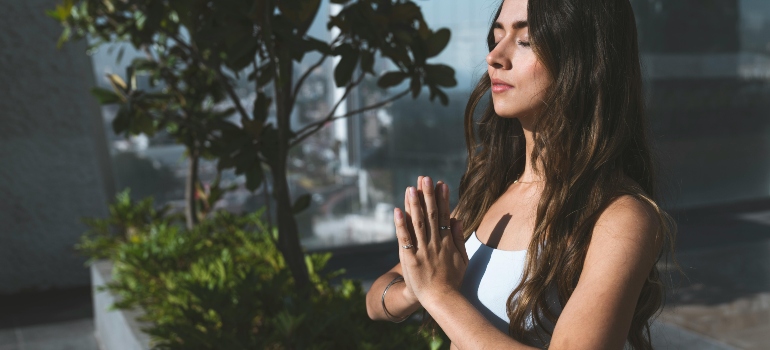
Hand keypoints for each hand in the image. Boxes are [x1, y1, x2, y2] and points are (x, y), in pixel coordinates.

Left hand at [395, 176, 467, 303]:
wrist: (442, 299)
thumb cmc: (452, 279)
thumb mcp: (462, 258)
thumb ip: (459, 238)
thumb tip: (457, 219)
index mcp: (447, 241)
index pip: (444, 215)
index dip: (442, 199)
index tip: (440, 183)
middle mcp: (435, 243)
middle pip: (431, 215)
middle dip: (427, 195)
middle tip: (425, 178)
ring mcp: (422, 250)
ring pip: (418, 223)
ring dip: (414, 205)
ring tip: (411, 188)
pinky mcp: (410, 259)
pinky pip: (405, 239)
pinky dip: (401, 224)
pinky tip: (397, 211)